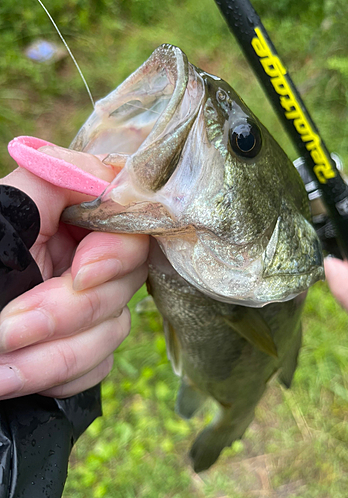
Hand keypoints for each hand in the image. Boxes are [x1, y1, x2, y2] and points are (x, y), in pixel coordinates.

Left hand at [0, 151, 148, 398]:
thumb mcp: (2, 214)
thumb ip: (51, 179)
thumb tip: (105, 174)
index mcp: (72, 219)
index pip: (130, 227)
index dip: (116, 253)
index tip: (80, 273)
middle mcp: (86, 257)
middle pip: (124, 284)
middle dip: (67, 312)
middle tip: (6, 332)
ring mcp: (88, 302)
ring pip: (113, 329)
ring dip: (57, 356)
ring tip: (0, 374)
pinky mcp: (83, 342)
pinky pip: (98, 364)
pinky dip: (61, 376)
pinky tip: (18, 377)